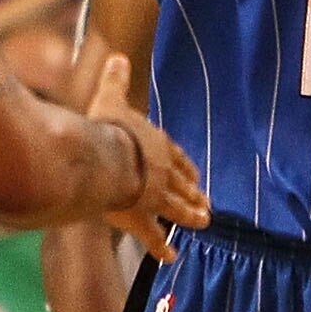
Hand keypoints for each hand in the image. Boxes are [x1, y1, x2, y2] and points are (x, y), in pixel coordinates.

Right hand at [84, 52, 208, 260]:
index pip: (175, 156)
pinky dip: (162, 246)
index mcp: (156, 145)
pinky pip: (153, 235)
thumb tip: (118, 55)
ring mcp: (154, 197)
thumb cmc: (106, 128)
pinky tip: (171, 256)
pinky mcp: (141, 217)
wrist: (104, 158)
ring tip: (203, 222)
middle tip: (207, 202)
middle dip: (193, 193)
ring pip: (176, 208)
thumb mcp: (111, 98)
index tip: (195, 174)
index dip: (184, 165)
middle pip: (181, 184)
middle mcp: (161, 172)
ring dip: (189, 216)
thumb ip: (116, 80)